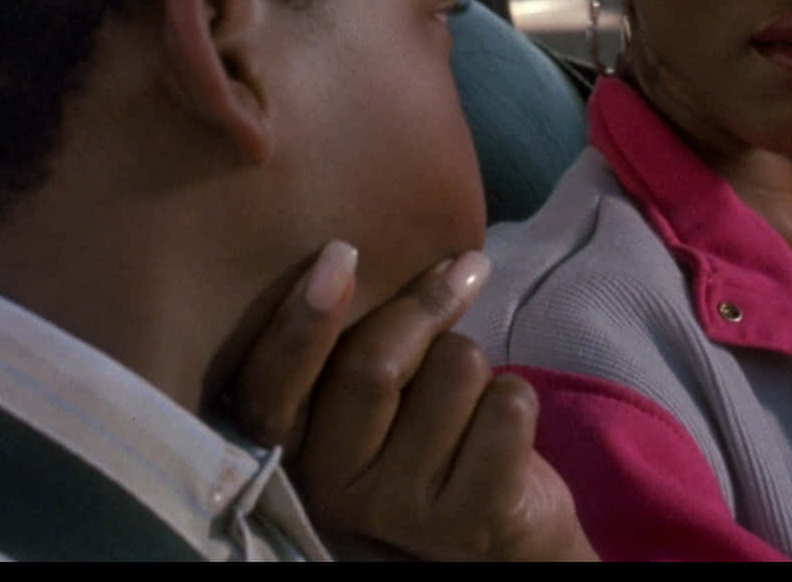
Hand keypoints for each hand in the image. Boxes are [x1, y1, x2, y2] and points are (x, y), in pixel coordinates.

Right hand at [229, 240, 596, 561]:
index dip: (305, 320)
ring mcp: (404, 511)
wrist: (500, 542)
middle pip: (373, 365)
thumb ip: (361, 342)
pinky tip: (503, 433)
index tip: (341, 253)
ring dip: (475, 364)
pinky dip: (517, 399)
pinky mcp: (474, 519)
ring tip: (469, 400)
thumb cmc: (429, 442)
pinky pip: (507, 406)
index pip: (273, 388)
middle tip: (457, 277)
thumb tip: (388, 249)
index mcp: (297, 453)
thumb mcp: (376, 399)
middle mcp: (336, 491)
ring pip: (454, 369)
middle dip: (424, 309)